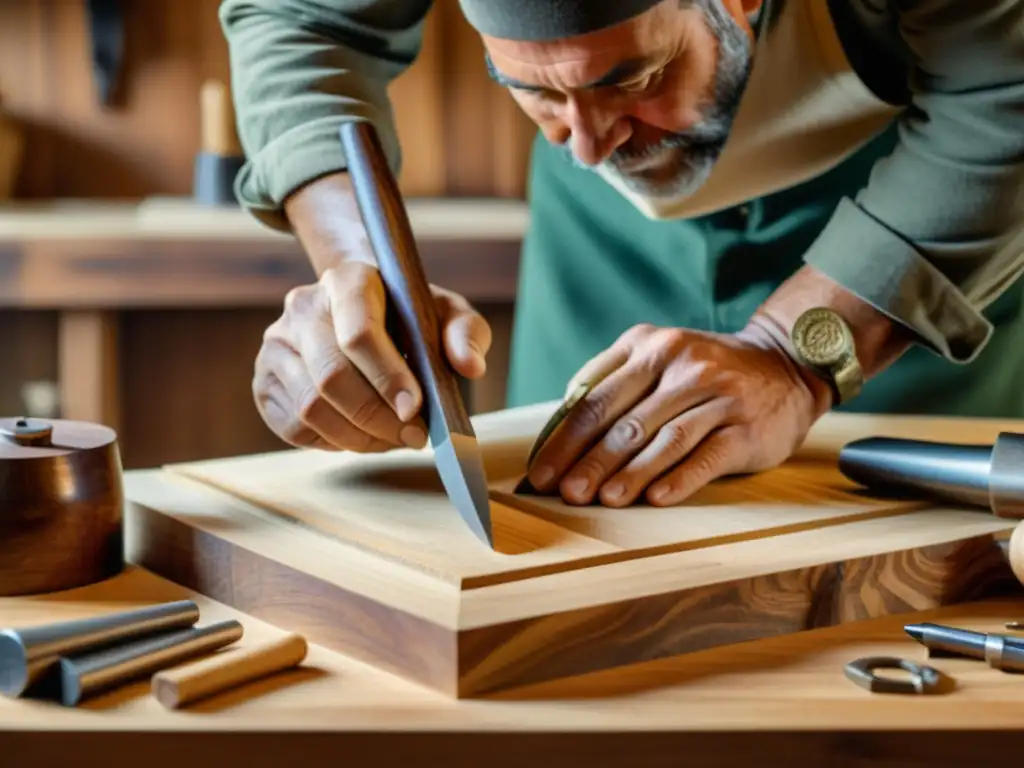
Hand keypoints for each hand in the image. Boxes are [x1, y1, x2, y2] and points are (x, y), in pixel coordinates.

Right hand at [253, 262, 490, 451]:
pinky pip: (293, 427)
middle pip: (332, 377)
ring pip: (311, 407)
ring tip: (392, 438)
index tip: (415, 409)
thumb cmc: (409, 318)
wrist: (363, 315)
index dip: (388, 377)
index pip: (358, 332)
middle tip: (414, 436)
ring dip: (359, 436)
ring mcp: (277, 345)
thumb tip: (470, 366)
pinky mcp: (265, 382)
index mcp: (347, 280)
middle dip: (378, 417)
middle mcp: (302, 307)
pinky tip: (362, 436)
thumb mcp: (446, 315)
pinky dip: (333, 443)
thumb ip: (466, 333)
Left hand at [524, 320, 831, 505]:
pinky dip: (680, 479)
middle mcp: (683, 367)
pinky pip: (708, 455)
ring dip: (632, 473)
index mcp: (650, 349)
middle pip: (626, 422)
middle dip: (590, 462)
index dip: (565, 439)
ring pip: (665, 439)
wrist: (785, 364)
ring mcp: (718, 397)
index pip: (596, 399)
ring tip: (605, 500)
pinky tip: (657, 499)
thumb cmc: (704, 370)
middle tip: (567, 494)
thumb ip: (610, 378)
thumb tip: (559, 423)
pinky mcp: (747, 428)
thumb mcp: (657, 355)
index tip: (542, 472)